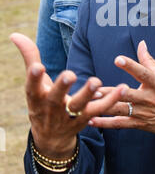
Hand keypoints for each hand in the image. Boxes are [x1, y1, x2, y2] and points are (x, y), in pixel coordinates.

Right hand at [10, 33, 126, 158]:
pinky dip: (111, 100)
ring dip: (87, 94)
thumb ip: (29, 58)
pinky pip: (98, 110)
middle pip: (56, 99)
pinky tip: (122, 88)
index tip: (38, 67)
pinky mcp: (84, 121)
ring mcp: (68, 117)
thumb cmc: (41, 102)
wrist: (50, 139)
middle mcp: (51, 109)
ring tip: (96, 80)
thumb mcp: (34, 84)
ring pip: (79, 107)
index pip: (32, 88)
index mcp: (36, 97)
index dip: (34, 78)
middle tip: (69, 74)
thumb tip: (14, 34)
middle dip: (62, 87)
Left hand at [89, 41, 154, 142]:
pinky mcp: (140, 124)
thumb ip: (150, 61)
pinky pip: (120, 124)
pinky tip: (91, 120)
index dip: (131, 66)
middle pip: (127, 94)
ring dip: (104, 106)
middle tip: (93, 87)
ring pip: (120, 109)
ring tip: (88, 102)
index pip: (143, 72)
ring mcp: (144, 112)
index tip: (118, 59)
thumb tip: (141, 44)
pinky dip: (106, 123)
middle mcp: (149, 97)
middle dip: (110, 91)